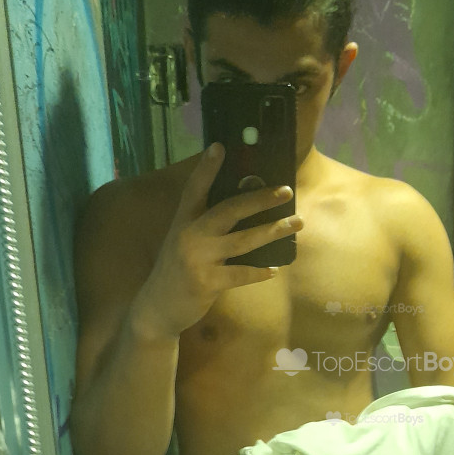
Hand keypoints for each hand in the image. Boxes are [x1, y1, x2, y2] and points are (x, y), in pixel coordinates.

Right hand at [130, 144, 298, 340]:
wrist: (157, 308)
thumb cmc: (177, 270)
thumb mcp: (183, 241)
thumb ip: (205, 225)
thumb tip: (244, 208)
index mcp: (183, 220)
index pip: (195, 188)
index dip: (206, 168)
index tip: (220, 146)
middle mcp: (190, 235)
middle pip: (229, 210)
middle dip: (260, 199)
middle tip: (286, 191)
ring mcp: (198, 258)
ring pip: (243, 240)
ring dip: (273, 230)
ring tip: (296, 223)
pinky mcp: (206, 282)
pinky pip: (240, 274)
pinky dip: (259, 272)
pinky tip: (274, 270)